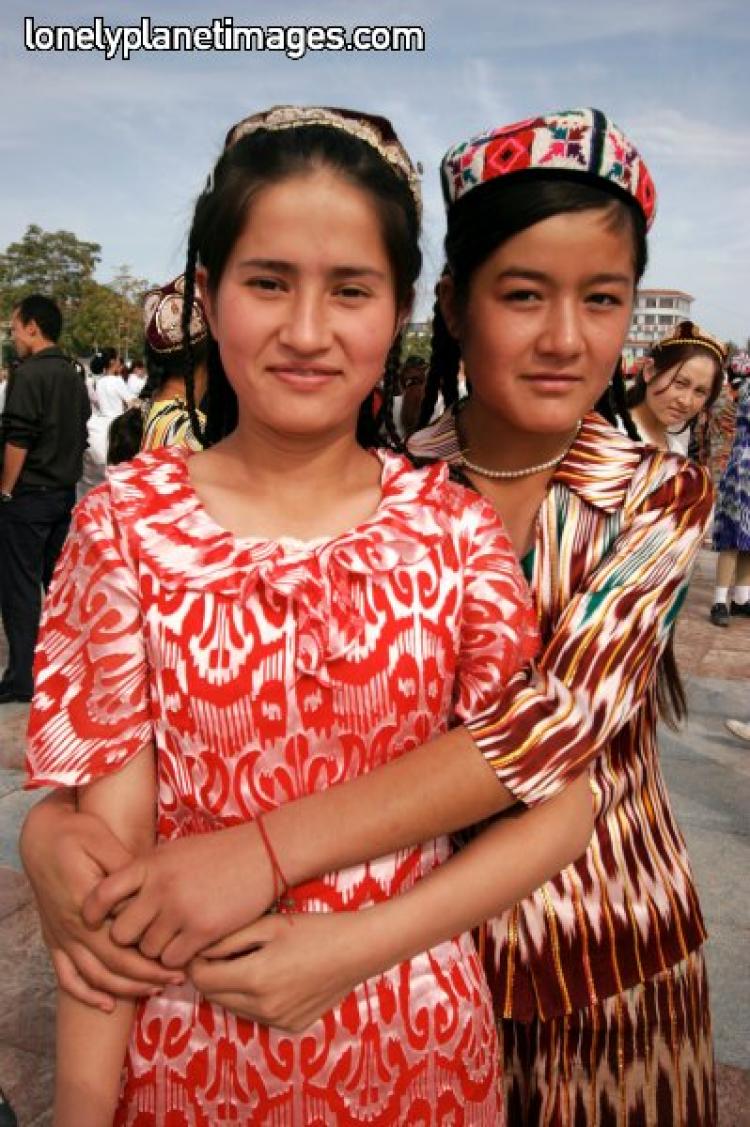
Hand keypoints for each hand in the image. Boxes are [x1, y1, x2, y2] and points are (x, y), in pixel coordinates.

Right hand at [20, 793, 179, 1007]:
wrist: (39, 836)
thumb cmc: (76, 833)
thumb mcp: (103, 841)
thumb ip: (126, 869)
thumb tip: (152, 891)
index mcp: (85, 903)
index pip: (123, 943)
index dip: (152, 957)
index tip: (180, 960)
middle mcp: (71, 926)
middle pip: (112, 965)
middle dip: (147, 977)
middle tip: (177, 979)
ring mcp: (60, 936)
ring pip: (93, 976)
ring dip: (124, 988)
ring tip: (154, 990)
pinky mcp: (54, 938)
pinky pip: (66, 976)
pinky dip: (85, 994)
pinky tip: (107, 1004)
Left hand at [82, 823, 276, 967]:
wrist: (263, 852)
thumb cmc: (216, 853)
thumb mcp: (173, 852)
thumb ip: (144, 874)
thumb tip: (114, 902)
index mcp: (149, 864)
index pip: (101, 894)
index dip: (91, 913)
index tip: (93, 922)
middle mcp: (160, 888)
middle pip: (120, 933)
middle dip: (130, 938)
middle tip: (145, 934)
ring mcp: (181, 910)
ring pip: (147, 951)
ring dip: (157, 950)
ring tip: (174, 936)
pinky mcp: (203, 930)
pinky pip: (172, 960)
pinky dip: (178, 958)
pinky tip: (190, 944)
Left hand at [190, 911, 374, 1033]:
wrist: (357, 949)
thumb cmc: (314, 929)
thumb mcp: (268, 925)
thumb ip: (228, 940)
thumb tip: (198, 952)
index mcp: (255, 979)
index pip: (203, 981)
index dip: (196, 964)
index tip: (201, 948)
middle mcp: (264, 1008)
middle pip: (215, 997)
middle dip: (212, 976)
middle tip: (223, 952)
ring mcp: (278, 1022)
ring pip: (234, 1008)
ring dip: (231, 989)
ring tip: (249, 961)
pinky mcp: (290, 1027)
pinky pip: (257, 1015)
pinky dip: (253, 999)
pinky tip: (271, 977)